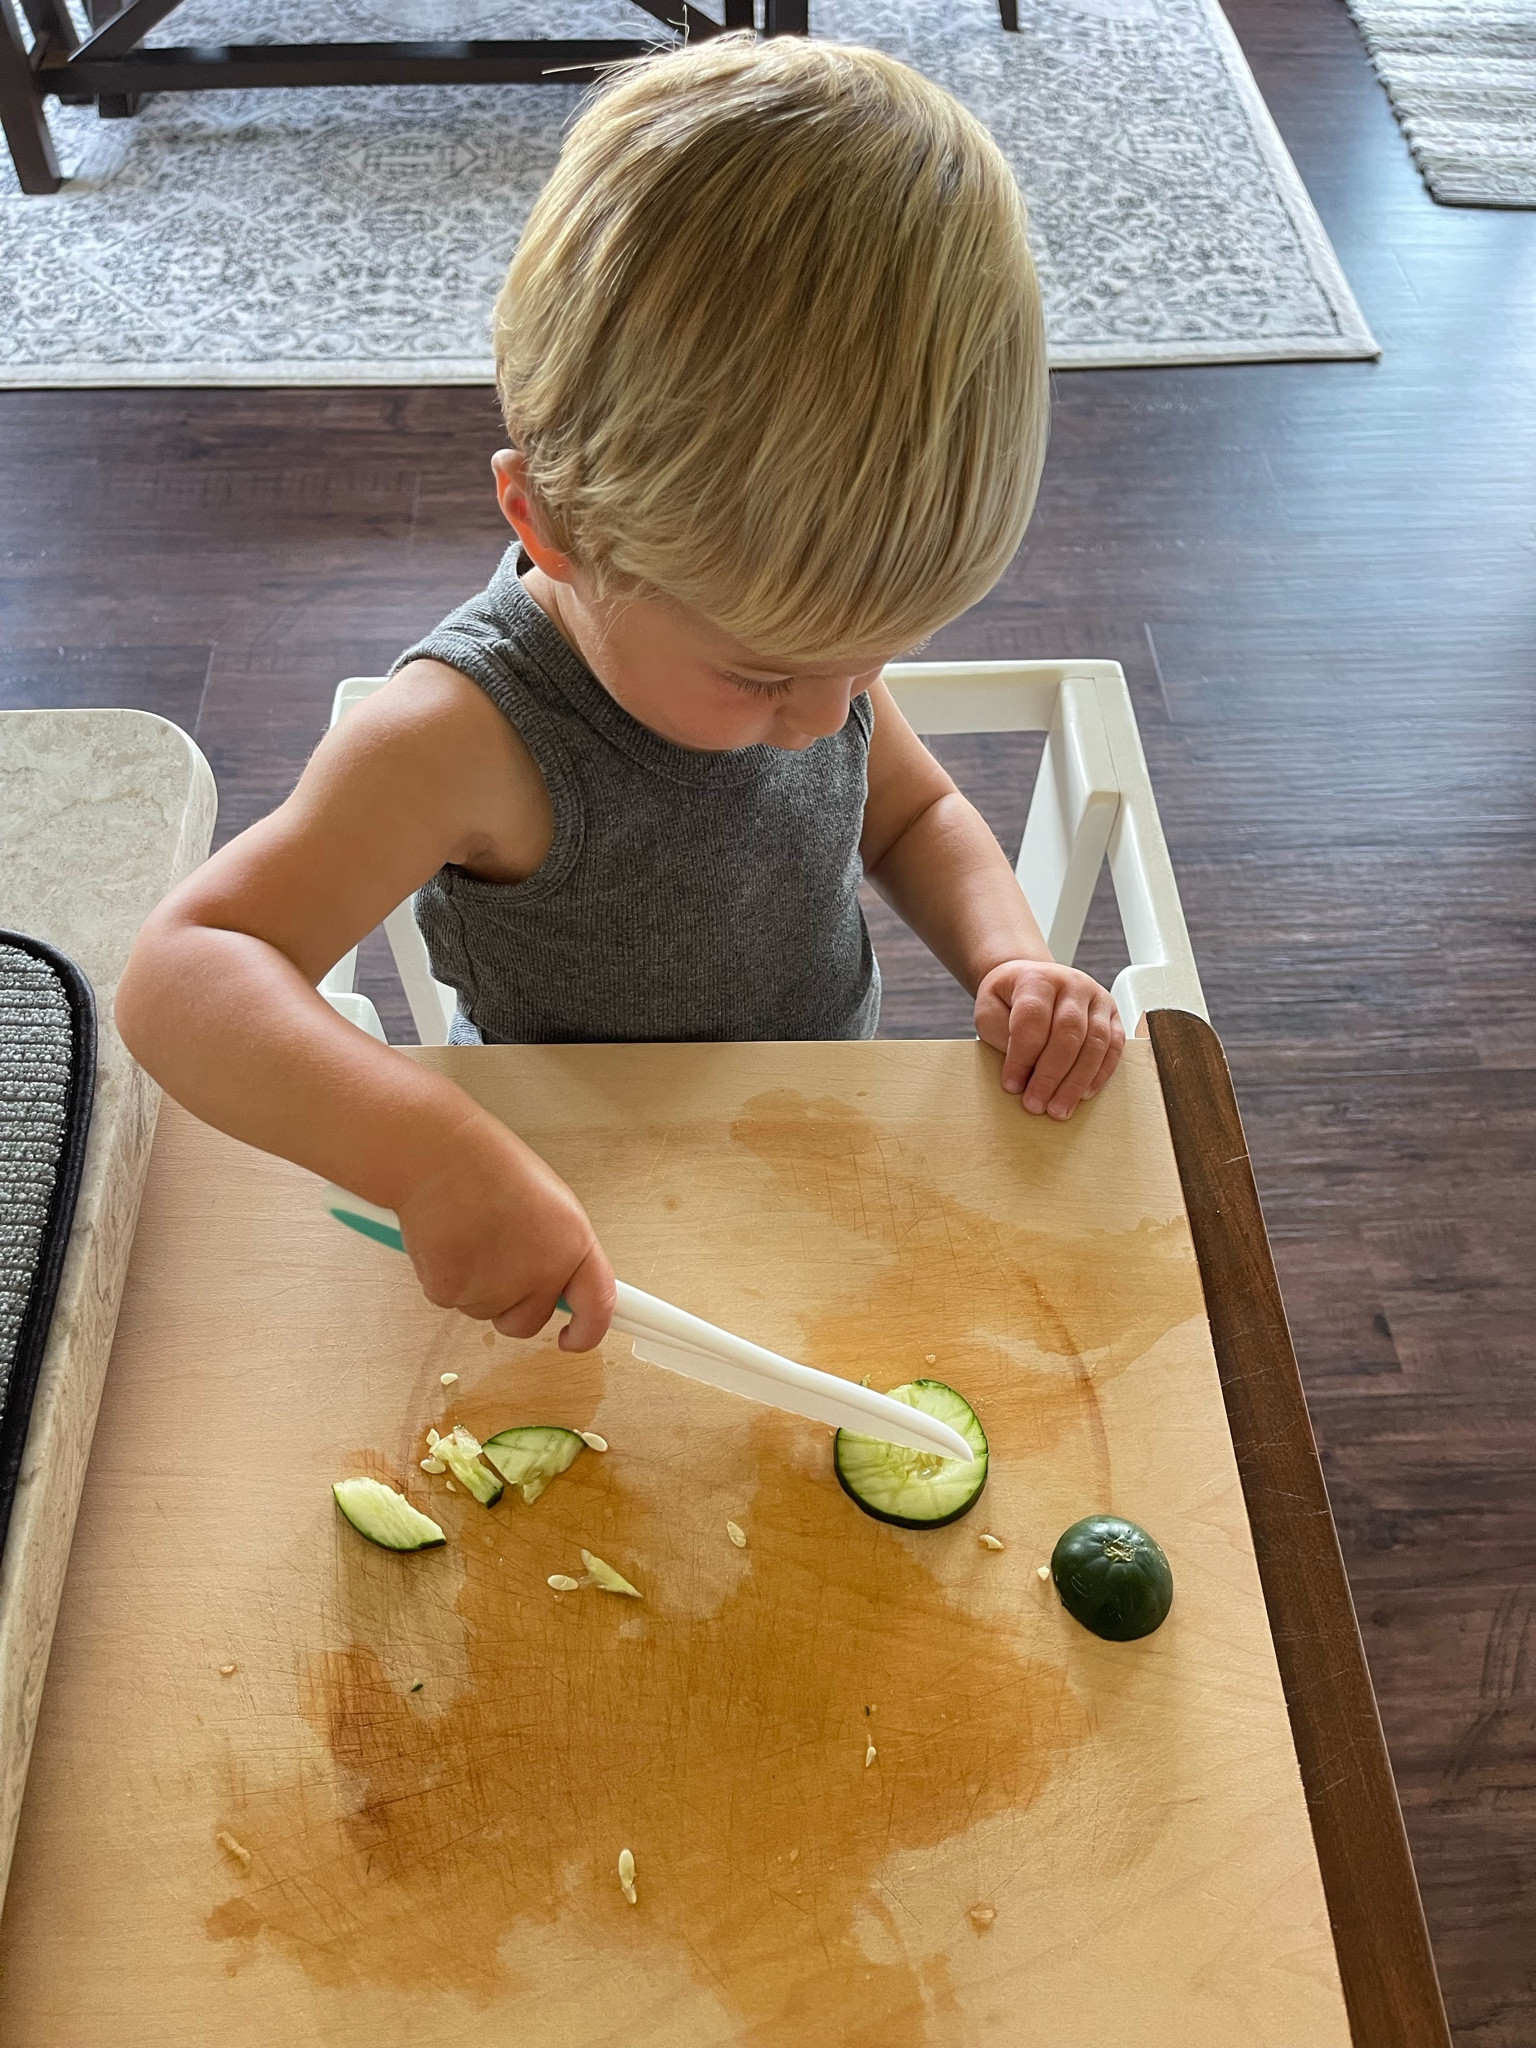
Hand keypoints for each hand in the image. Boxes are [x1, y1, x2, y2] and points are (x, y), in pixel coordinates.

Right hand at [393, 1113, 615, 1348]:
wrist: (438, 1154)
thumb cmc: (490, 1166)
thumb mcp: (550, 1204)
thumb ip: (560, 1249)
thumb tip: (561, 1285)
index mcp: (572, 1245)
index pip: (597, 1307)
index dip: (588, 1332)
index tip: (574, 1338)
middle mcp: (540, 1272)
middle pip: (529, 1321)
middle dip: (514, 1302)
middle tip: (496, 1257)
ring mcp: (494, 1287)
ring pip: (486, 1312)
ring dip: (477, 1286)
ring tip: (470, 1234)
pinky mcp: (452, 1291)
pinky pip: (452, 1301)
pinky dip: (447, 1278)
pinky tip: (446, 1240)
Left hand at [974, 959, 1124, 1118]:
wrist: (1033, 980)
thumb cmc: (1010, 999)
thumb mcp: (989, 1010)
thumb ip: (1001, 1035)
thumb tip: (1021, 1071)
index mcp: (1038, 978)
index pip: (1033, 1017)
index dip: (1022, 1056)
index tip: (1011, 1085)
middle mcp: (1073, 984)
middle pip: (1068, 1032)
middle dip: (1051, 1075)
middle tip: (1036, 1104)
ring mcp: (1097, 998)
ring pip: (1095, 1042)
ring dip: (1076, 1081)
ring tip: (1059, 1108)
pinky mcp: (1113, 1015)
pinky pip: (1114, 1047)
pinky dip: (1100, 1074)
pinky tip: (1083, 1094)